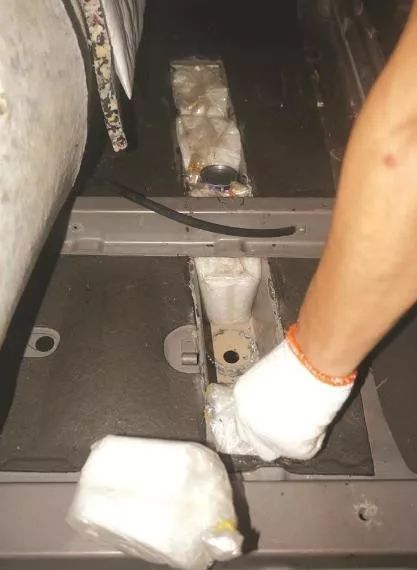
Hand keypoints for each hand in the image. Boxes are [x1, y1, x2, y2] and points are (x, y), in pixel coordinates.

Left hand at [205, 329, 354, 460]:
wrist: (314, 368)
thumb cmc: (298, 362)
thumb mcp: (271, 375)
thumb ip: (267, 393)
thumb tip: (278, 402)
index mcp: (242, 397)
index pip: (246, 420)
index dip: (262, 420)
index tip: (277, 417)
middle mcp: (248, 420)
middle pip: (256, 441)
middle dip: (272, 437)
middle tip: (293, 425)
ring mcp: (268, 438)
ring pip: (281, 448)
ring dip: (293, 439)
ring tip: (310, 416)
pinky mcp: (292, 449)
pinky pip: (306, 449)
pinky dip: (316, 438)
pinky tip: (320, 418)